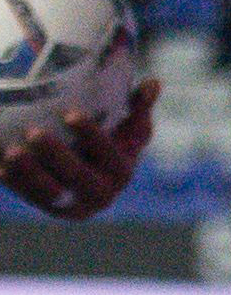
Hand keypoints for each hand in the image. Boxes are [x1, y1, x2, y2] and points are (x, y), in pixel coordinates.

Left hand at [1, 77, 158, 219]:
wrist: (96, 172)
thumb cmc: (115, 140)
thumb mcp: (130, 125)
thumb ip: (140, 105)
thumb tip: (153, 83)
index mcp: (123, 171)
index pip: (108, 153)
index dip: (90, 134)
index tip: (69, 113)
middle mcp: (102, 195)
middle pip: (78, 176)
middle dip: (56, 155)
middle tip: (34, 131)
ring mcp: (76, 207)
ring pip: (51, 193)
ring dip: (30, 173)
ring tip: (12, 150)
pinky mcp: (52, 211)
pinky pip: (31, 199)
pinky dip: (16, 183)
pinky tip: (2, 166)